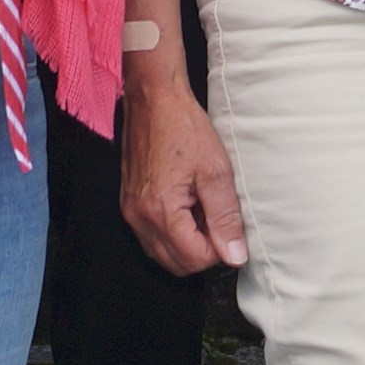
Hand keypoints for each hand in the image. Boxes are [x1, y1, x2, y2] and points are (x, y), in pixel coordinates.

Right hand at [120, 72, 248, 276]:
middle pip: (176, 264)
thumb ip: (226, 218)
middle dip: (202, 251)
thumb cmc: (184, 128)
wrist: (155, 100)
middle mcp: (139, 217)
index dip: (218, 250)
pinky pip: (151, 236)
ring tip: (202, 210)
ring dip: (186, 243)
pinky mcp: (129, 203)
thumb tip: (235, 255)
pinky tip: (186, 206)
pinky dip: (172, 232)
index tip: (229, 227)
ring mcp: (130, 211)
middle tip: (217, 219)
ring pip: (162, 254)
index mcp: (161, 211)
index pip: (194, 259)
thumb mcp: (216, 172)